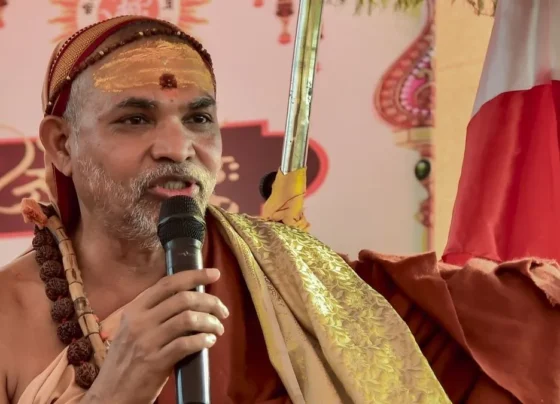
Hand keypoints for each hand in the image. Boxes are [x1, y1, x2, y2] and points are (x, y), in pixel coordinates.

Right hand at [83, 268, 228, 403]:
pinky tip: (209, 342)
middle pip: (183, 299)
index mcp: (134, 309)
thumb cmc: (126, 360)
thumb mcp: (131, 329)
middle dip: (210, 302)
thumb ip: (154, 312)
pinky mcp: (155, 362)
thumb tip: (189, 299)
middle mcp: (139, 321)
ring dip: (210, 322)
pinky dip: (203, 340)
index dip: (194, 275)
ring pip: (188, 319)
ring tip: (218, 329)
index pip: (168, 283)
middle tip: (222, 311)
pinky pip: (186, 344)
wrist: (110, 394)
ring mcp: (147, 341)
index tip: (214, 274)